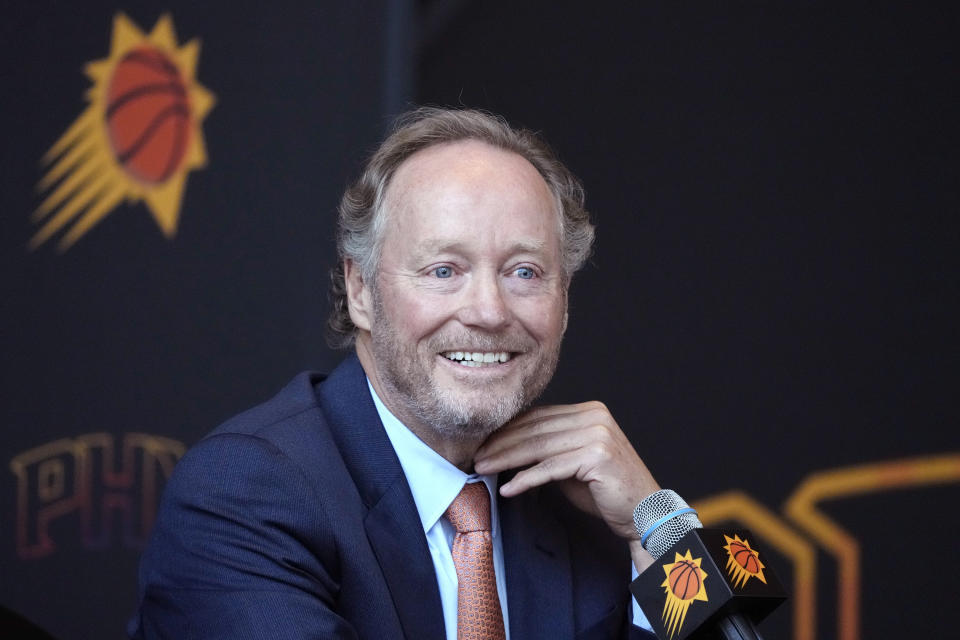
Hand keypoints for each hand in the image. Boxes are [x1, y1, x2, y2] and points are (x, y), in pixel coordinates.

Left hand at [473, 401, 660, 541]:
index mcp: (589, 411)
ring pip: (539, 446)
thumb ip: (548, 449)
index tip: (482, 443)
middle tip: (475, 456)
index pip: (539, 416)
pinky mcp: (597, 456)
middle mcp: (594, 416)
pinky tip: (508, 487)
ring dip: (506, 459)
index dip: (507, 429)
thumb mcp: (573, 463)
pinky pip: (552, 468)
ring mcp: (597, 434)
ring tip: (482, 469)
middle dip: (501, 443)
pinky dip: (526, 478)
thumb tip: (507, 446)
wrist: (644, 514)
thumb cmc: (606, 491)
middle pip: (536, 429)